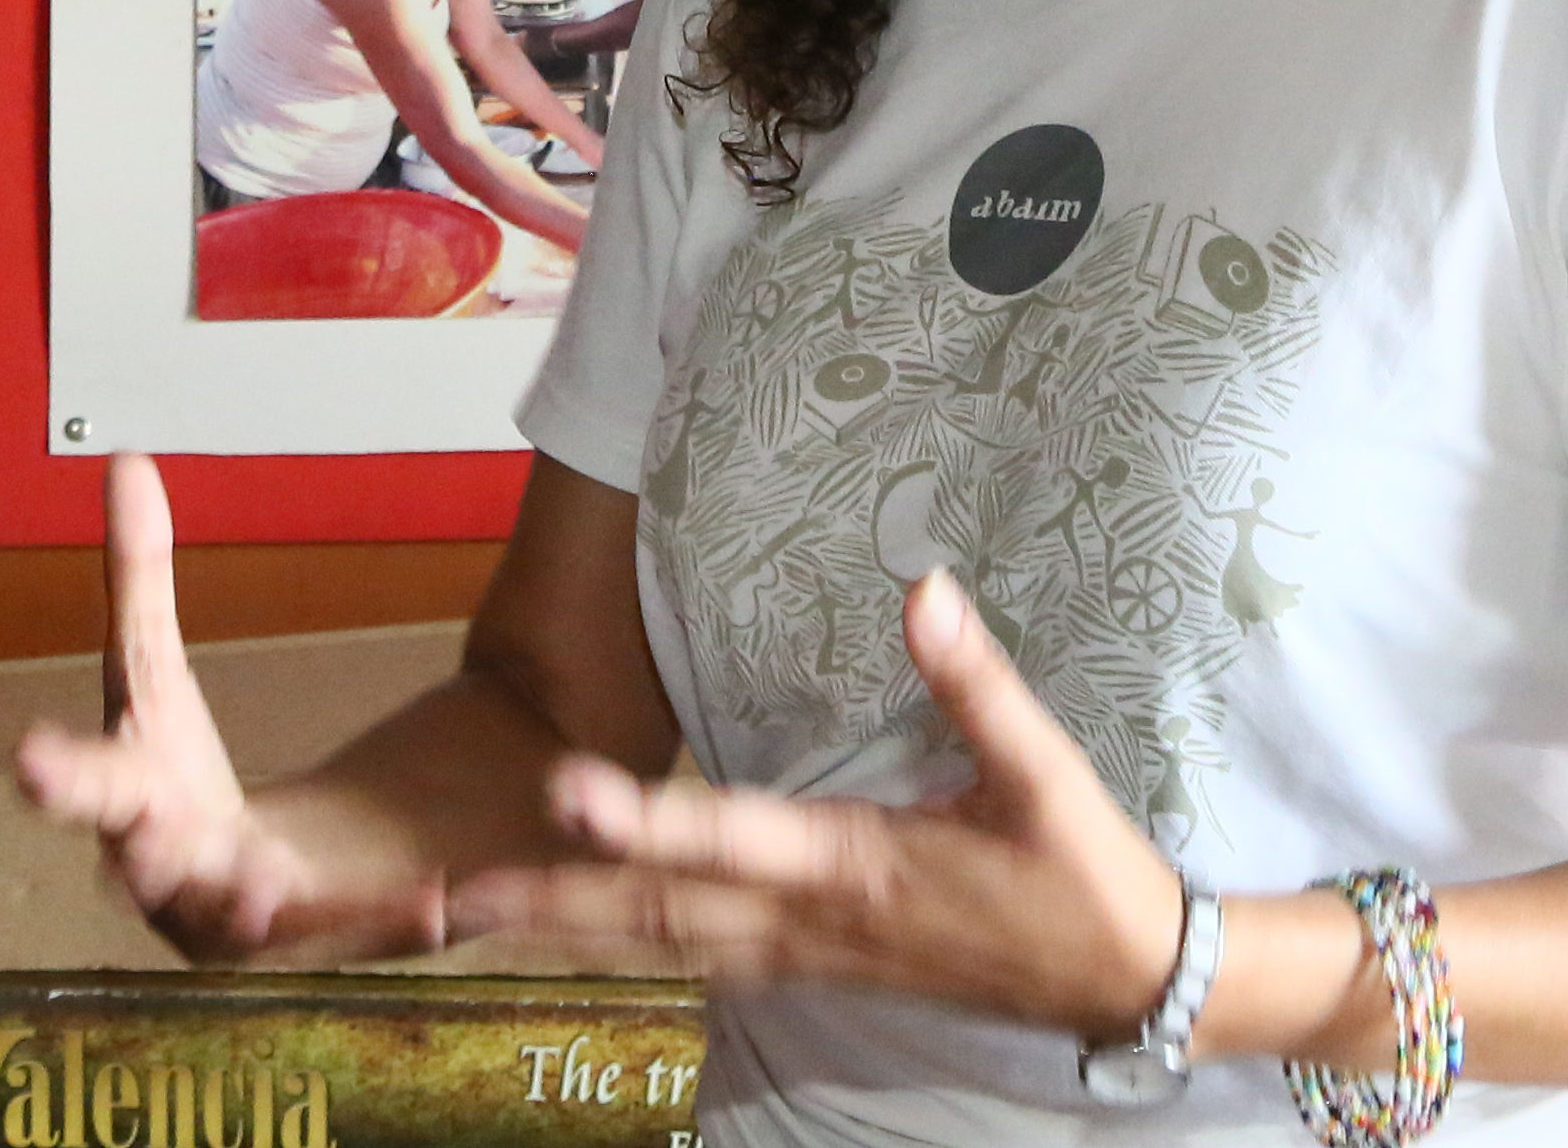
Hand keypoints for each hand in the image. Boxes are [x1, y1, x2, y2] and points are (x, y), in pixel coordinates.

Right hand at [12, 455, 370, 961]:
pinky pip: (366, 935)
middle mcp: (183, 879)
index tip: (28, 761)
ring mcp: (256, 923)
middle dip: (150, 861)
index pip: (92, 786)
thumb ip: (140, 576)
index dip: (60, 777)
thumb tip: (125, 462)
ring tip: (263, 884)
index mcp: (134, 804)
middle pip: (159, 872)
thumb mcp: (154, 672)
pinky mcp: (333, 939)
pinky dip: (398, 921)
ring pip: (253, 926)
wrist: (237, 887)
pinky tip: (442, 898)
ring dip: (256, 906)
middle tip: (151, 845)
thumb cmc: (174, 781)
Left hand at [451, 574, 1183, 1043]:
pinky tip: (578, 937)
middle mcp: (813, 921)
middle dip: (550, 899)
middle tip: (442, 891)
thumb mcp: (1042, 774)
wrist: (1124, 980)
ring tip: (471, 912)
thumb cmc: (1081, 874)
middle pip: (658, 913)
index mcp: (857, 866)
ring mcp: (810, 954)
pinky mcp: (818, 967)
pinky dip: (627, 948)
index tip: (561, 789)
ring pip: (664, 947)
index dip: (643, 821)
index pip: (729, 842)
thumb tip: (924, 587)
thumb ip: (976, 683)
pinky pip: (699, 961)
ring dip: (567, 929)